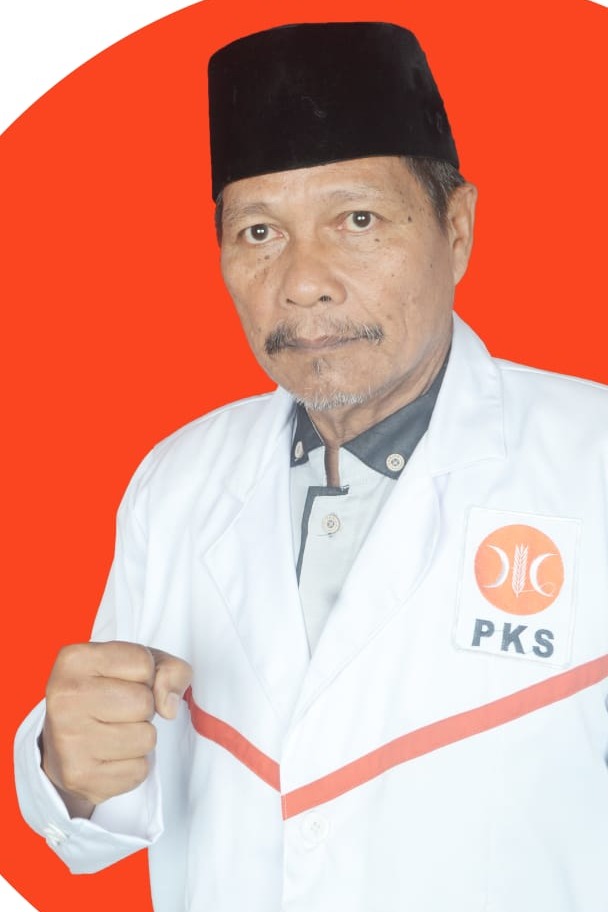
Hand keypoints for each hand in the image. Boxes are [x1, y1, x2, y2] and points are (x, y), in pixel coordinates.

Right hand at [41, 641, 191, 817]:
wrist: (65, 747)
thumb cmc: (108, 696)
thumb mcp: (139, 667)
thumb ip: (168, 669)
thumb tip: (168, 706)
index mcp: (75, 660)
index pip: (142, 661)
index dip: (146, 675)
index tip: (123, 682)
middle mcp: (64, 697)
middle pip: (144, 701)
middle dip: (144, 708)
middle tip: (119, 711)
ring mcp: (67, 739)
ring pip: (146, 738)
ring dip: (140, 737)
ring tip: (115, 733)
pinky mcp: (78, 776)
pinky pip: (138, 770)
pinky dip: (133, 765)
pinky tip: (109, 757)